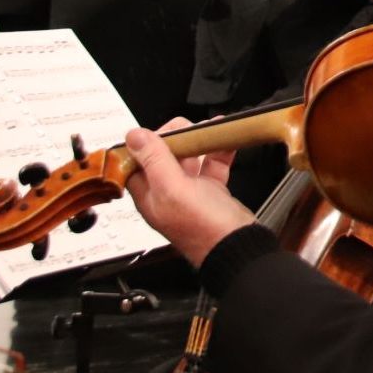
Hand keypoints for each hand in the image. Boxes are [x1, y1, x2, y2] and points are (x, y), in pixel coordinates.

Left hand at [125, 118, 253, 266]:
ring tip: (210, 128)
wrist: (237, 245)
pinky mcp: (211, 192)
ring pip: (190, 158)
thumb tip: (134, 136)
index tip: (159, 130)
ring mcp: (190, 193)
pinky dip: (219, 151)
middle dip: (176, 137)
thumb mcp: (174, 188)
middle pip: (164, 157)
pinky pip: (212, 165)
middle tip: (189, 127)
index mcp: (150, 195)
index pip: (136, 163)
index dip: (145, 143)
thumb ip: (155, 160)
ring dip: (199, 141)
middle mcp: (167, 194)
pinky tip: (227, 141)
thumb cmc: (204, 229)